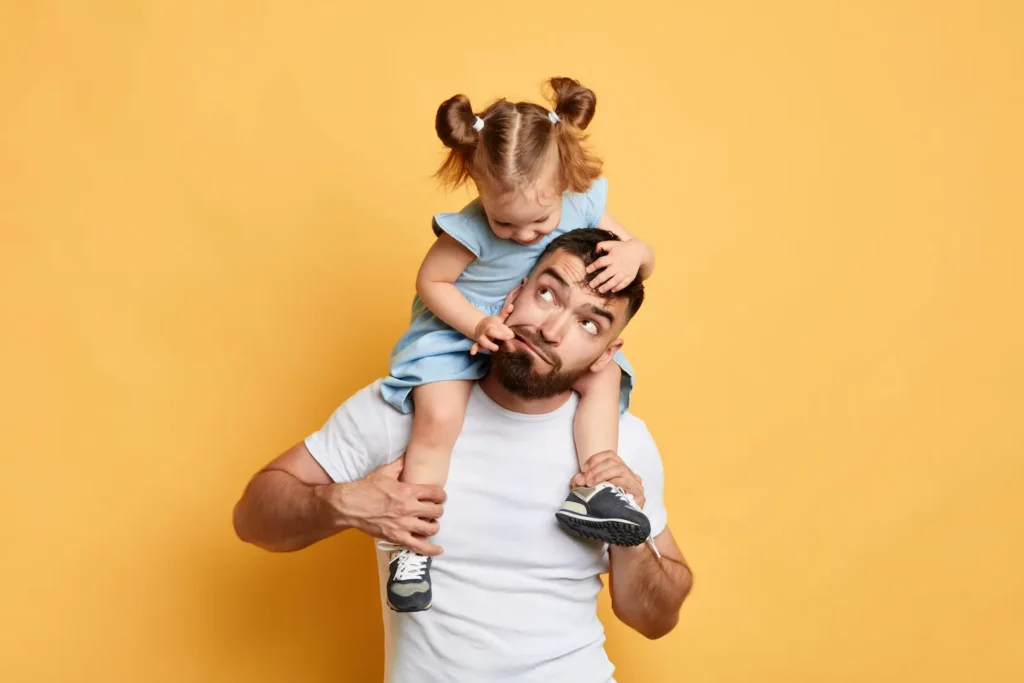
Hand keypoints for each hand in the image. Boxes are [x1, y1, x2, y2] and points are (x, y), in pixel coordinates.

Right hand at [326, 457, 446, 555]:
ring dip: (434, 526)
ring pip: (431, 528)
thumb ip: (400, 463)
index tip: (440, 497)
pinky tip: (439, 550)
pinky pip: (418, 546)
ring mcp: (403, 524)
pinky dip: (430, 550)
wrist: (349, 505)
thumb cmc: (366, 488)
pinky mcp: (397, 537)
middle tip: (434, 509)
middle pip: (437, 511)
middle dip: (438, 510)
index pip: (436, 493)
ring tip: (430, 523)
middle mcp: (408, 508)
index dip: (441, 495)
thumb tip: (410, 453)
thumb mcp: (384, 471)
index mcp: (408, 491)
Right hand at [470, 300, 514, 354]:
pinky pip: (475, 346)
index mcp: (492, 325)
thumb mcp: (499, 318)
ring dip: (488, 345)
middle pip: (491, 332)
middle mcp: (486, 331)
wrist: (479, 326)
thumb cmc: (493, 324)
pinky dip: (473, 349)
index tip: (510, 336)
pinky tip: (472, 353)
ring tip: (496, 348)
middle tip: (507, 339)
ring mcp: (481, 337)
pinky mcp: (478, 343)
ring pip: (483, 341)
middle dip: (499, 335)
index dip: (503, 333)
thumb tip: (512, 306)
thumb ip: (505, 313)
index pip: (498, 328)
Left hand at [571, 450, 645, 508]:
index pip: (610, 455)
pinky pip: (628, 485)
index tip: (583, 469)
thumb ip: (582, 483)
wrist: (616, 528)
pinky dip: (614, 485)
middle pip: (613, 462)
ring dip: (602, 476)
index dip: (595, 459)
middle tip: (585, 481)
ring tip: (591, 486)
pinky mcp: (640, 496)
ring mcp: (636, 484)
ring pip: (620, 470)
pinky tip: (605, 491)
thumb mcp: (589, 491)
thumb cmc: (603, 506)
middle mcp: (629, 474)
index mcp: (619, 470)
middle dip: (596, 470)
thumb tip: (578, 479)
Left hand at [586, 240, 648, 292]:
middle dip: (598, 280)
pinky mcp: (630, 276)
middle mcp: (618, 265)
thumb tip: (594, 251)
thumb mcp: (612, 244)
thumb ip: (601, 245)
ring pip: (615, 281)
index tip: (587, 270)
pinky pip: (624, 284)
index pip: (601, 262)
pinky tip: (612, 290)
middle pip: (606, 274)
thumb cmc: (622, 247)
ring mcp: (625, 272)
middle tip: (591, 285)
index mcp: (613, 257)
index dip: (593, 266)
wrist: (638, 251)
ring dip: (607, 286)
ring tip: (600, 290)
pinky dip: (618, 287)